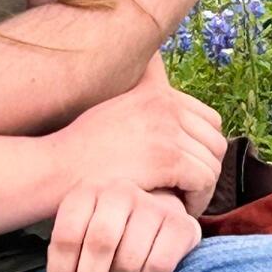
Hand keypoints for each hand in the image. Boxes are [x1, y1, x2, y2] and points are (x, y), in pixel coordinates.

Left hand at [45, 184, 204, 271]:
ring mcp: (153, 206)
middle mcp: (121, 192)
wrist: (160, 213)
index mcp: (88, 191)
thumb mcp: (83, 231)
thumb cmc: (113, 230)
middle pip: (99, 245)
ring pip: (128, 261)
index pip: (68, 234)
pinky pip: (157, 267)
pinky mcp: (182, 225)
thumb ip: (68, 256)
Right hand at [56, 66, 225, 215]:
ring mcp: (167, 129)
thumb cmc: (80, 149)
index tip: (184, 170)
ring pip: (212, 163)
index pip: (208, 119)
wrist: (55, 169)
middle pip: (215, 141)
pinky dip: (197, 199)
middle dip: (205, 169)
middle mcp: (165, 104)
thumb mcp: (113, 108)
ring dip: (201, 188)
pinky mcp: (167, 158)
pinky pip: (204, 181)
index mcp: (156, 92)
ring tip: (181, 201)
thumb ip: (141, 95)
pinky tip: (177, 207)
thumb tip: (156, 64)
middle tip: (186, 190)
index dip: (201, 149)